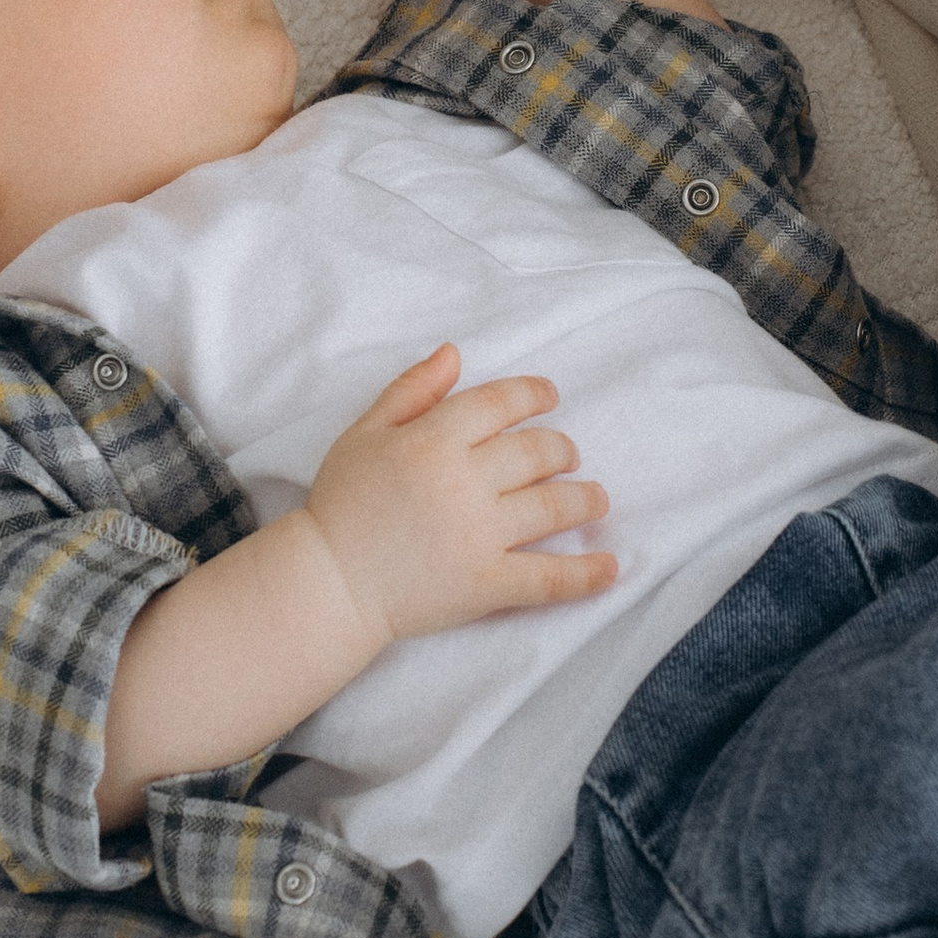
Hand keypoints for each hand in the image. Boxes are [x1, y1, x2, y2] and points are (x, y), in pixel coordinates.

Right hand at [301, 343, 615, 655]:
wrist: (328, 583)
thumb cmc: (341, 504)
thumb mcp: (363, 433)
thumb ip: (411, 390)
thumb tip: (455, 353)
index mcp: (432, 440)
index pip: (500, 403)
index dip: (533, 393)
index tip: (551, 396)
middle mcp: (463, 482)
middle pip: (536, 451)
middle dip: (562, 449)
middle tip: (569, 455)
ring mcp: (478, 534)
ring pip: (553, 506)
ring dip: (584, 499)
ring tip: (596, 499)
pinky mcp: (486, 584)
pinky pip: (548, 578)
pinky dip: (585, 574)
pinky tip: (610, 569)